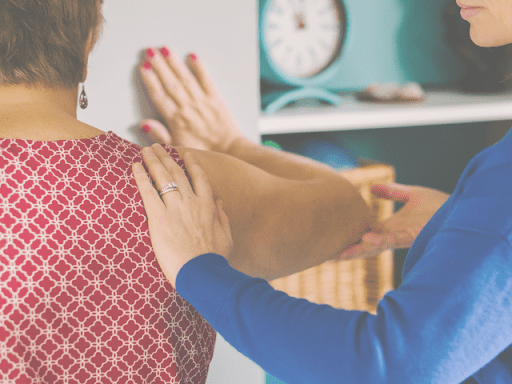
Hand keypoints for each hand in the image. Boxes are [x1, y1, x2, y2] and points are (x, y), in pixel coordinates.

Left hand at [132, 144, 232, 286]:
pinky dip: (141, 177)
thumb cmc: (214, 259)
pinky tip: (135, 166)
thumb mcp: (226, 236)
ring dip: (153, 161)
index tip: (185, 154)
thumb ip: (222, 217)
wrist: (202, 273)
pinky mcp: (158, 218)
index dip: (191, 163)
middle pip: (177, 172)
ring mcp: (175, 208)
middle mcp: (191, 201)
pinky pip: (147, 192)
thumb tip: (219, 202)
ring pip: (162, 177)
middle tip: (157, 147)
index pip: (199, 177)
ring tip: (145, 151)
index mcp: (208, 205)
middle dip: (166, 157)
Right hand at [140, 47, 244, 152]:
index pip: (159, 96)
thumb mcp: (176, 148)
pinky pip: (207, 80)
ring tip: (165, 49)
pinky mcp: (216, 98)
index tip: (143, 68)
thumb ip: (159, 135)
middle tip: (149, 51)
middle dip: (159, 66)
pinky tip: (192, 56)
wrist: (228, 151)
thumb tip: (143, 123)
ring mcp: (202, 101)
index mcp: (176, 120)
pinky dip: (200, 68)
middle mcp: (188, 107)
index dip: (150, 81)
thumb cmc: (202, 151)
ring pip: (185, 78)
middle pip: (170, 83)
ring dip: (175, 63)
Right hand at [340, 183, 449, 258]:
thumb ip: (393, 192)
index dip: (351, 239)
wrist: (462, 210)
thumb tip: (373, 188)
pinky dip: (379, 240)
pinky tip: (366, 239)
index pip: (367, 235)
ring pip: (376, 247)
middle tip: (329, 257)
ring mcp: (401, 237)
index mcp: (391, 227)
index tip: (334, 242)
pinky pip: (392, 239)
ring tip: (340, 254)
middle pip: (367, 246)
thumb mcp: (412, 194)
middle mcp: (393, 235)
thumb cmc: (441, 205)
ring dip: (359, 250)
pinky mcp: (412, 236)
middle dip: (349, 252)